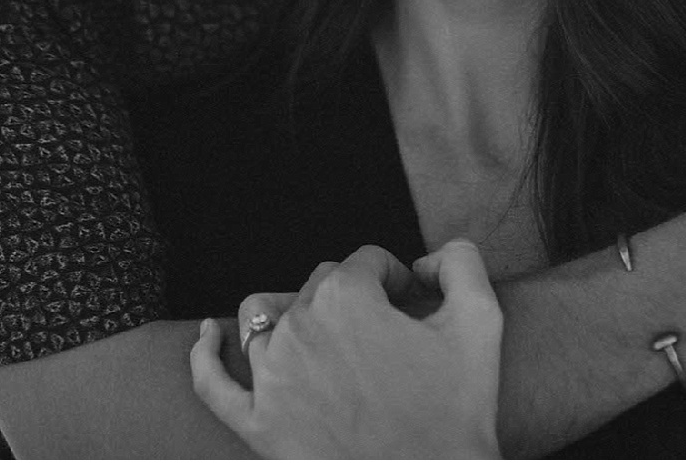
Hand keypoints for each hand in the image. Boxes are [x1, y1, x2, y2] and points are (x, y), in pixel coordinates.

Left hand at [188, 240, 503, 457]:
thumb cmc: (456, 411)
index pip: (367, 264)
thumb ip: (459, 263)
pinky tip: (208, 332)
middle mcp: (298, 327)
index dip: (395, 281)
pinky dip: (205, 352)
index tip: (413, 306)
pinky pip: (212, 383)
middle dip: (353, 300)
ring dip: (295, 315)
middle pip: (319, 288)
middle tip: (386, 335)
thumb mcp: (480, 321)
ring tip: (325, 335)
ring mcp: (270, 378)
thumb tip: (425, 260)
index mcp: (346, 298)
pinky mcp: (256, 425)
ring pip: (265, 317)